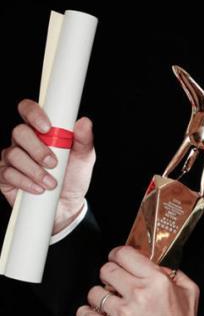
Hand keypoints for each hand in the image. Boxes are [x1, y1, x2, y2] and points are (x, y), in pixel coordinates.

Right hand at [0, 99, 95, 232]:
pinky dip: (25, 181)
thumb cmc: (73, 176)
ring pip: (13, 154)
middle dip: (37, 148)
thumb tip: (85, 122)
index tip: (47, 127)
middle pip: (19, 132)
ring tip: (51, 182)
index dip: (34, 113)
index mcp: (42, 130)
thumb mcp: (84, 158)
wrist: (67, 205)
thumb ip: (84, 140)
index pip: (29, 110)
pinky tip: (39, 189)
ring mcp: (12, 158)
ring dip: (34, 170)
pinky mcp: (5, 176)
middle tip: (53, 162)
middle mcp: (24, 141)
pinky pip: (7, 173)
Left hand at [76, 245, 198, 315]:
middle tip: (113, 282)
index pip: (125, 254)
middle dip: (108, 274)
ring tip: (108, 302)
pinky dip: (87, 313)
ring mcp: (123, 315)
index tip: (116, 258)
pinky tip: (94, 314)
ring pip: (94, 293)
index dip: (117, 254)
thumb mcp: (189, 293)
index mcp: (157, 281)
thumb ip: (173, 273)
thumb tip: (155, 263)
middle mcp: (139, 295)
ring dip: (99, 296)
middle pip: (106, 270)